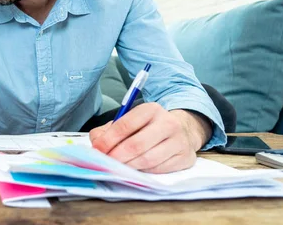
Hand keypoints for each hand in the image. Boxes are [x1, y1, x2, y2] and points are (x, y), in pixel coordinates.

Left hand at [89, 103, 211, 173]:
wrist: (182, 131)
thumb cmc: (148, 127)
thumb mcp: (129, 120)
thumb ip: (108, 130)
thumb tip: (96, 144)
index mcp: (151, 109)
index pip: (125, 125)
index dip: (108, 139)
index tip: (98, 149)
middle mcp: (167, 123)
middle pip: (136, 144)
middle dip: (117, 156)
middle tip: (107, 162)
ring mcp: (179, 141)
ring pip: (148, 160)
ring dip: (129, 166)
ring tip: (118, 167)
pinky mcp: (185, 157)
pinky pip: (159, 169)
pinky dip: (143, 172)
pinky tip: (136, 169)